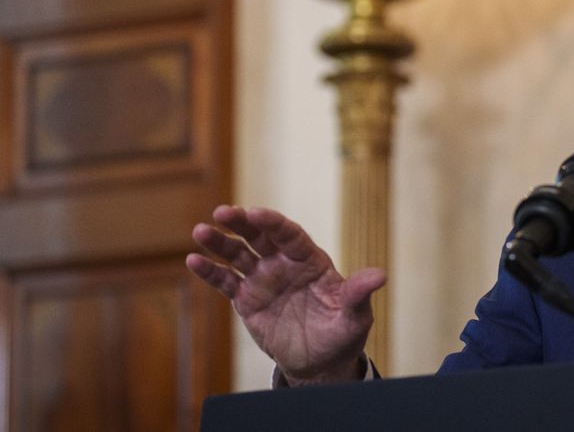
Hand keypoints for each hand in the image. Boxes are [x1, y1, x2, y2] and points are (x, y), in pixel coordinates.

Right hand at [186, 205, 386, 383]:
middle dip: (242, 222)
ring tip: (200, 232)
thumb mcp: (354, 316)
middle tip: (222, 212)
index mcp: (310, 260)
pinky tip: (192, 260)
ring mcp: (263, 279)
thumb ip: (359, 294)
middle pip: (260, 236)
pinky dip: (210, 272)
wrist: (320, 362)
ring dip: (219, 242)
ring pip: (239, 254)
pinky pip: (226, 282)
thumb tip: (380, 276)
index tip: (256, 213)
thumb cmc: (342, 333)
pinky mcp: (247, 300)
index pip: (289, 234)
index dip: (273, 223)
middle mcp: (284, 263)